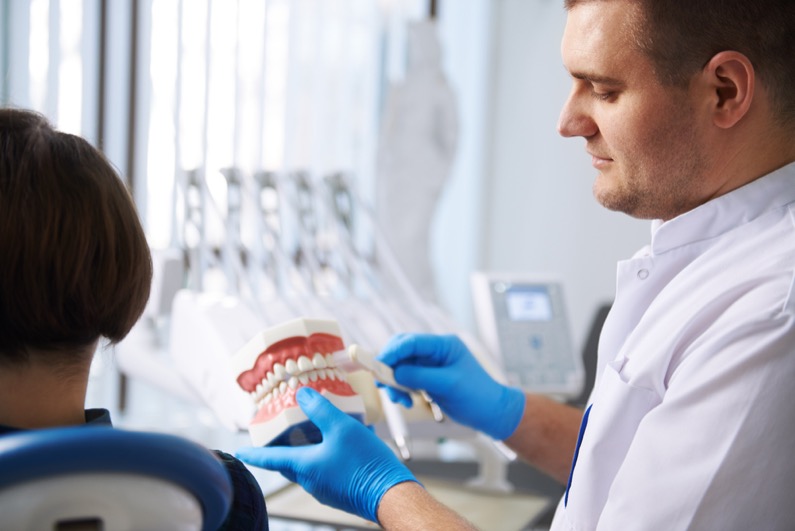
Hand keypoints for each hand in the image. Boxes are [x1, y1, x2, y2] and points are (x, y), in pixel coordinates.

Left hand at [236, 387, 416, 522]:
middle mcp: (311, 481)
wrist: (391, 494)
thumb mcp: (342, 428)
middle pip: (289, 463)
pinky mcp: (341, 491)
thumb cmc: (366, 464)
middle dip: (281, 449)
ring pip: (308, 467)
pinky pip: (325, 471)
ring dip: (306, 451)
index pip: (270, 459)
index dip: (254, 453)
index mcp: (305, 467)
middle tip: (277, 435)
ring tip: (313, 433)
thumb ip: (321, 409)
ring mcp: (326, 489)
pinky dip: (324, 456)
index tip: (239, 451)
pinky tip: (340, 444)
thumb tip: (303, 394)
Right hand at [378, 334, 524, 439]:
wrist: (492, 413)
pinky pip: (405, 380)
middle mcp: (435, 352)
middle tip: (383, 385)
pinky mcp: (427, 379)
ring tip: (401, 401)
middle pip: (401, 352)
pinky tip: (407, 402)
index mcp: (443, 345)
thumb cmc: (478, 396)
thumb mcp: (449, 385)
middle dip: (389, 367)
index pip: (411, 342)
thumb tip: (394, 373)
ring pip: (400, 367)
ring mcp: (430, 365)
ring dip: (394, 383)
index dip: (392, 352)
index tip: (378, 366)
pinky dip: (401, 390)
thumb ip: (420, 376)